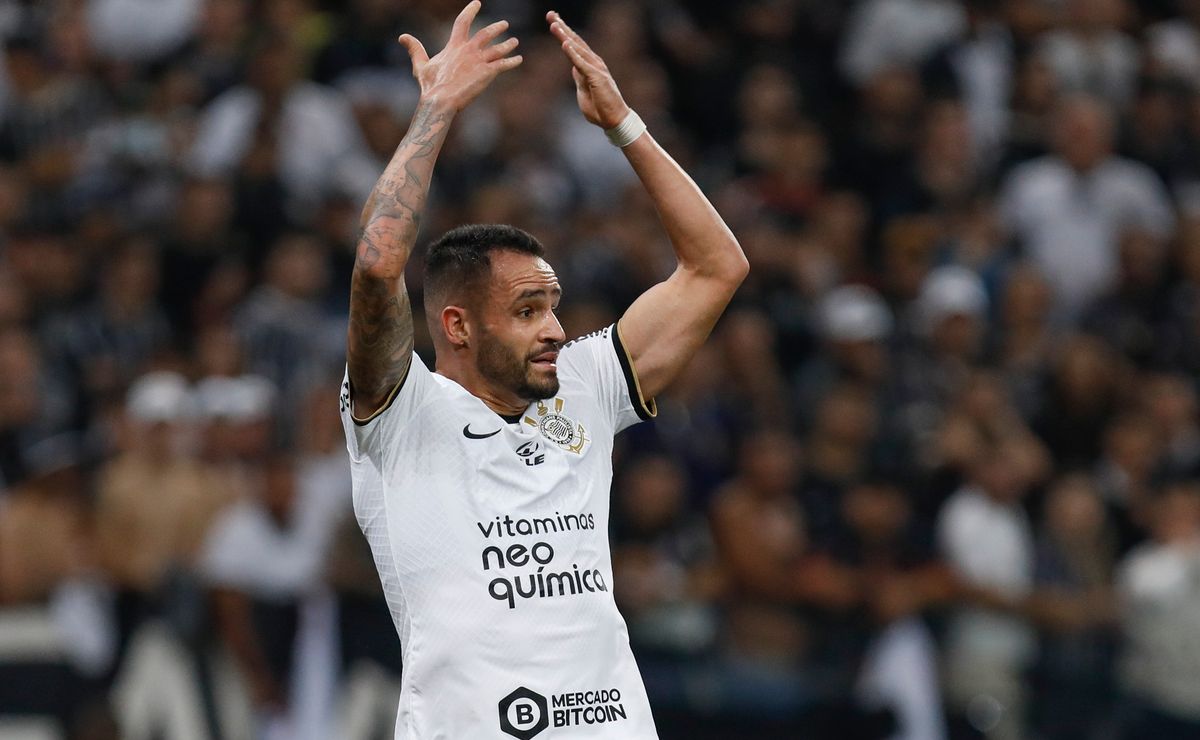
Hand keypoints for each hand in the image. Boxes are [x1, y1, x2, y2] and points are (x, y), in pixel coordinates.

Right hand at [398, 1, 521, 111]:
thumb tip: (402, 37)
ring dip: (508, 45)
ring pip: (498, 49)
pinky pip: (503, 65)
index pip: (463, 22)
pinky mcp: (487, 73)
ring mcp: (479, 61)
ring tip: (515, 42)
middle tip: (505, 24)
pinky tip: (519, 59)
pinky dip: (512, 61)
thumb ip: (415, 49)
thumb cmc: (430, 85)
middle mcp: (468, 50)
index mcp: (454, 46)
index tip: (478, 3)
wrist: (441, 101)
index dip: (470, 11)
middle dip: (496, 28)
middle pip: (486, 33)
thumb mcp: (421, 65)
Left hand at [547, 11, 629, 128]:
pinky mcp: (597, 77)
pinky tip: (565, 44)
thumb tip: (574, 68)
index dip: (563, 32)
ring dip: (565, 36)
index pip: (574, 45)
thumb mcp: (583, 90)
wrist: (614, 120)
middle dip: (562, 27)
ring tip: (554, 25)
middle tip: (550, 14)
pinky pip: (582, 64)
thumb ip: (579, 77)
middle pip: (575, 41)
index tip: (553, 21)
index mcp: (589, 66)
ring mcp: (596, 69)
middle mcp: (594, 63)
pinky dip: (573, 53)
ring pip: (578, 49)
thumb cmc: (600, 108)